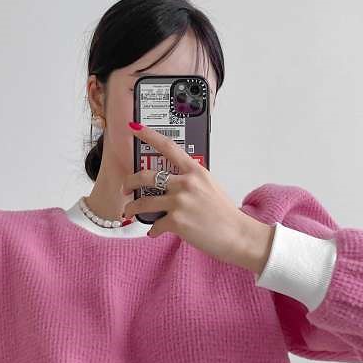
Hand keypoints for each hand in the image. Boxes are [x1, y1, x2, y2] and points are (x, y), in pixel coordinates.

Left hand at [122, 120, 273, 271]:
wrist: (237, 234)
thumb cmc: (225, 213)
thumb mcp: (211, 186)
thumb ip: (192, 180)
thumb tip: (175, 182)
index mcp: (195, 171)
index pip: (168, 147)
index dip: (149, 135)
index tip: (135, 128)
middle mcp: (185, 183)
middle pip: (146, 176)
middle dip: (130, 182)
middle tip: (126, 188)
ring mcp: (179, 202)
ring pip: (143, 202)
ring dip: (132, 208)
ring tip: (129, 212)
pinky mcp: (176, 221)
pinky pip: (155, 225)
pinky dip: (152, 230)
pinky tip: (154, 232)